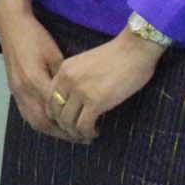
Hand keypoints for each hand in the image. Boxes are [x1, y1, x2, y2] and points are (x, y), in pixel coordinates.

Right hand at [0, 0, 74, 142]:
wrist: (11, 25)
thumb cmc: (36, 36)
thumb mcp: (55, 55)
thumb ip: (63, 79)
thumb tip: (76, 97)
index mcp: (35, 80)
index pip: (56, 112)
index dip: (73, 123)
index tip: (90, 129)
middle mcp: (23, 90)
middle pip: (43, 122)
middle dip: (63, 134)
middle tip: (82, 138)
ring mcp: (16, 90)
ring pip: (33, 121)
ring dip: (51, 131)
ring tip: (69, 135)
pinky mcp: (13, 89)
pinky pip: (27, 114)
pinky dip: (40, 123)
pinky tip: (52, 125)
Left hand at [46, 31, 164, 142]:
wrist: (134, 49)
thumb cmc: (117, 55)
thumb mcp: (86, 62)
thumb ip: (76, 77)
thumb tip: (75, 98)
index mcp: (64, 69)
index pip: (49, 98)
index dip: (57, 113)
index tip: (69, 120)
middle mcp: (67, 80)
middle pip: (55, 112)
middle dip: (64, 126)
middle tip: (77, 131)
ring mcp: (80, 91)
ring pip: (67, 122)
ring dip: (75, 132)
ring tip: (87, 134)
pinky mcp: (95, 101)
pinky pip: (83, 125)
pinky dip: (87, 133)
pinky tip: (96, 132)